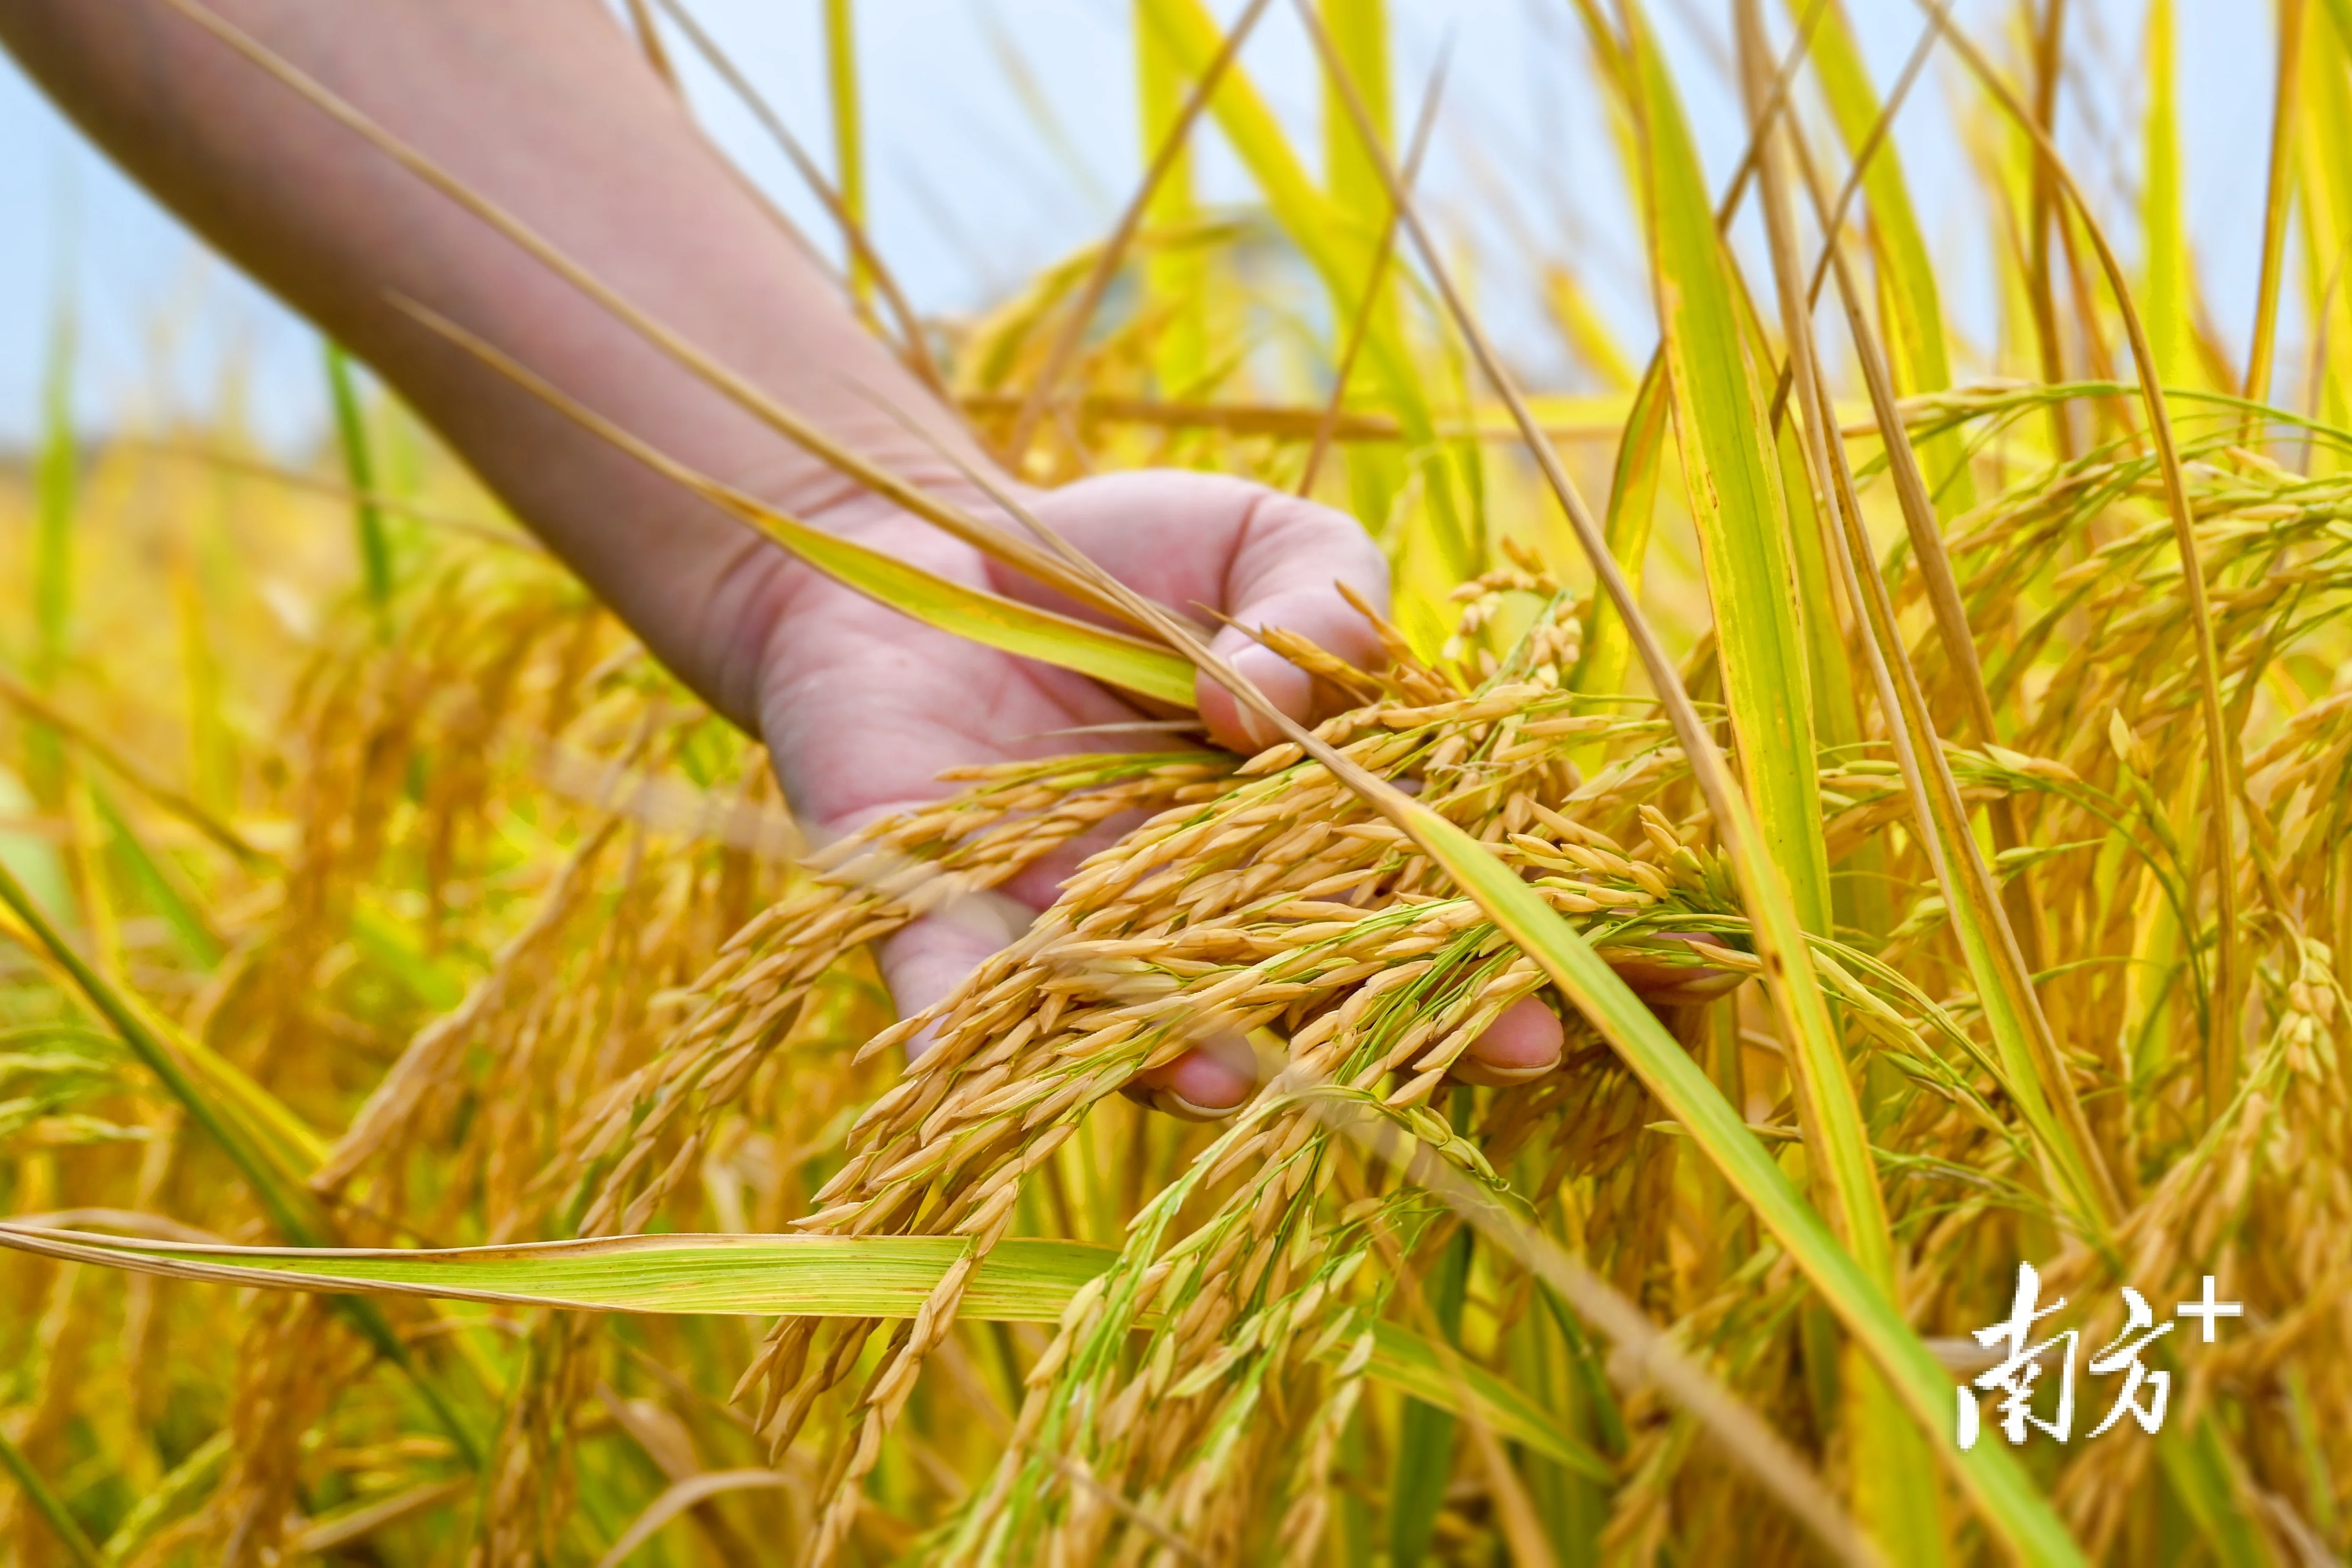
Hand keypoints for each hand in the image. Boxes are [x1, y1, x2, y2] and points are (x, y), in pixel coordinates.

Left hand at [754, 468, 1565, 1115]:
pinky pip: (946, 980)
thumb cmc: (1119, 551)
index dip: (1481, 957)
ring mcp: (1069, 923)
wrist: (928, 545)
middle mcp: (1195, 908)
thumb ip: (1318, 599)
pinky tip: (957, 1057)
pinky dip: (955, 1014)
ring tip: (1223, 1072)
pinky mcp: (931, 908)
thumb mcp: (1255, 539)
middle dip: (1384, 1036)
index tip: (1549, 1001)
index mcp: (1295, 832)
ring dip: (1183, 1054)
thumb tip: (1273, 706)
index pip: (1407, 909)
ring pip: (1135, 1018)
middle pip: (1301, 991)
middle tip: (1485, 1061)